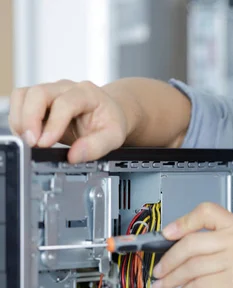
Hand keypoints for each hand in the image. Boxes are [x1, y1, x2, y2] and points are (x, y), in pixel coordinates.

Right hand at [8, 80, 128, 162]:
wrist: (108, 112)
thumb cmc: (110, 121)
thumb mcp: (114, 136)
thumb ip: (97, 147)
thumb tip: (74, 156)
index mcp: (87, 93)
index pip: (65, 103)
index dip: (53, 124)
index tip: (45, 143)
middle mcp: (66, 88)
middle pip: (38, 93)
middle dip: (30, 119)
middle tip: (32, 142)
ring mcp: (51, 91)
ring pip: (24, 95)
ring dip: (21, 119)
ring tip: (30, 140)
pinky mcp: (39, 99)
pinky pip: (20, 102)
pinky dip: (19, 119)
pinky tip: (29, 134)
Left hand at [151, 202, 232, 287]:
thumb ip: (215, 243)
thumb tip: (175, 246)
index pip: (207, 212)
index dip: (183, 222)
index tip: (167, 234)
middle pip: (192, 242)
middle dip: (169, 259)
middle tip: (158, 270)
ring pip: (192, 266)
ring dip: (172, 279)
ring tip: (163, 286)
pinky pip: (198, 285)